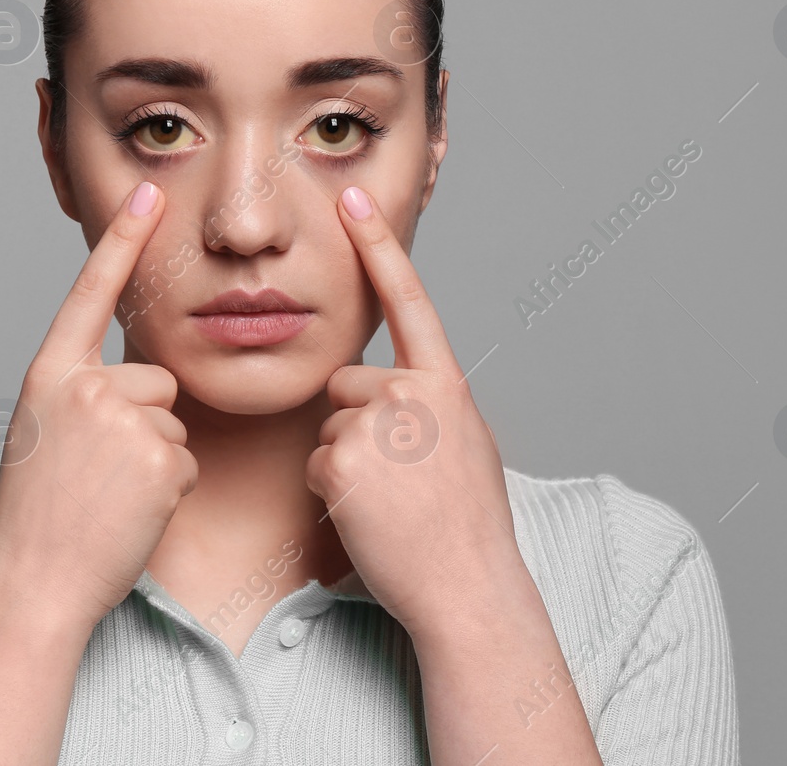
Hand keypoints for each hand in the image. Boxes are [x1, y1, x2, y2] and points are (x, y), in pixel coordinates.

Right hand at [0, 181, 198, 632]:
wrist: (35, 581)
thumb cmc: (38, 515)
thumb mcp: (40, 433)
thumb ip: (79, 394)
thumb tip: (136, 379)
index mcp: (49, 374)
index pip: (90, 294)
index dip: (123, 241)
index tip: (150, 193)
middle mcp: (84, 386)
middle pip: (154, 380)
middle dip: (142, 425)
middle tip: (98, 475)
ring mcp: (122, 420)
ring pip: (173, 423)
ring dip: (156, 461)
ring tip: (110, 497)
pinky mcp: (160, 458)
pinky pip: (186, 461)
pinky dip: (168, 492)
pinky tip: (131, 513)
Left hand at [306, 185, 520, 636]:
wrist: (468, 586)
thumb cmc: (469, 525)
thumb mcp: (467, 444)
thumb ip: (432, 404)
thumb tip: (400, 389)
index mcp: (445, 384)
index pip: (408, 300)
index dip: (378, 247)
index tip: (351, 200)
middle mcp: (411, 394)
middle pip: (350, 386)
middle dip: (361, 427)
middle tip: (402, 481)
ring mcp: (375, 425)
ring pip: (331, 428)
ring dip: (348, 464)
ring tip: (392, 503)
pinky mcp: (340, 462)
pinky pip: (317, 464)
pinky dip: (334, 494)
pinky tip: (370, 516)